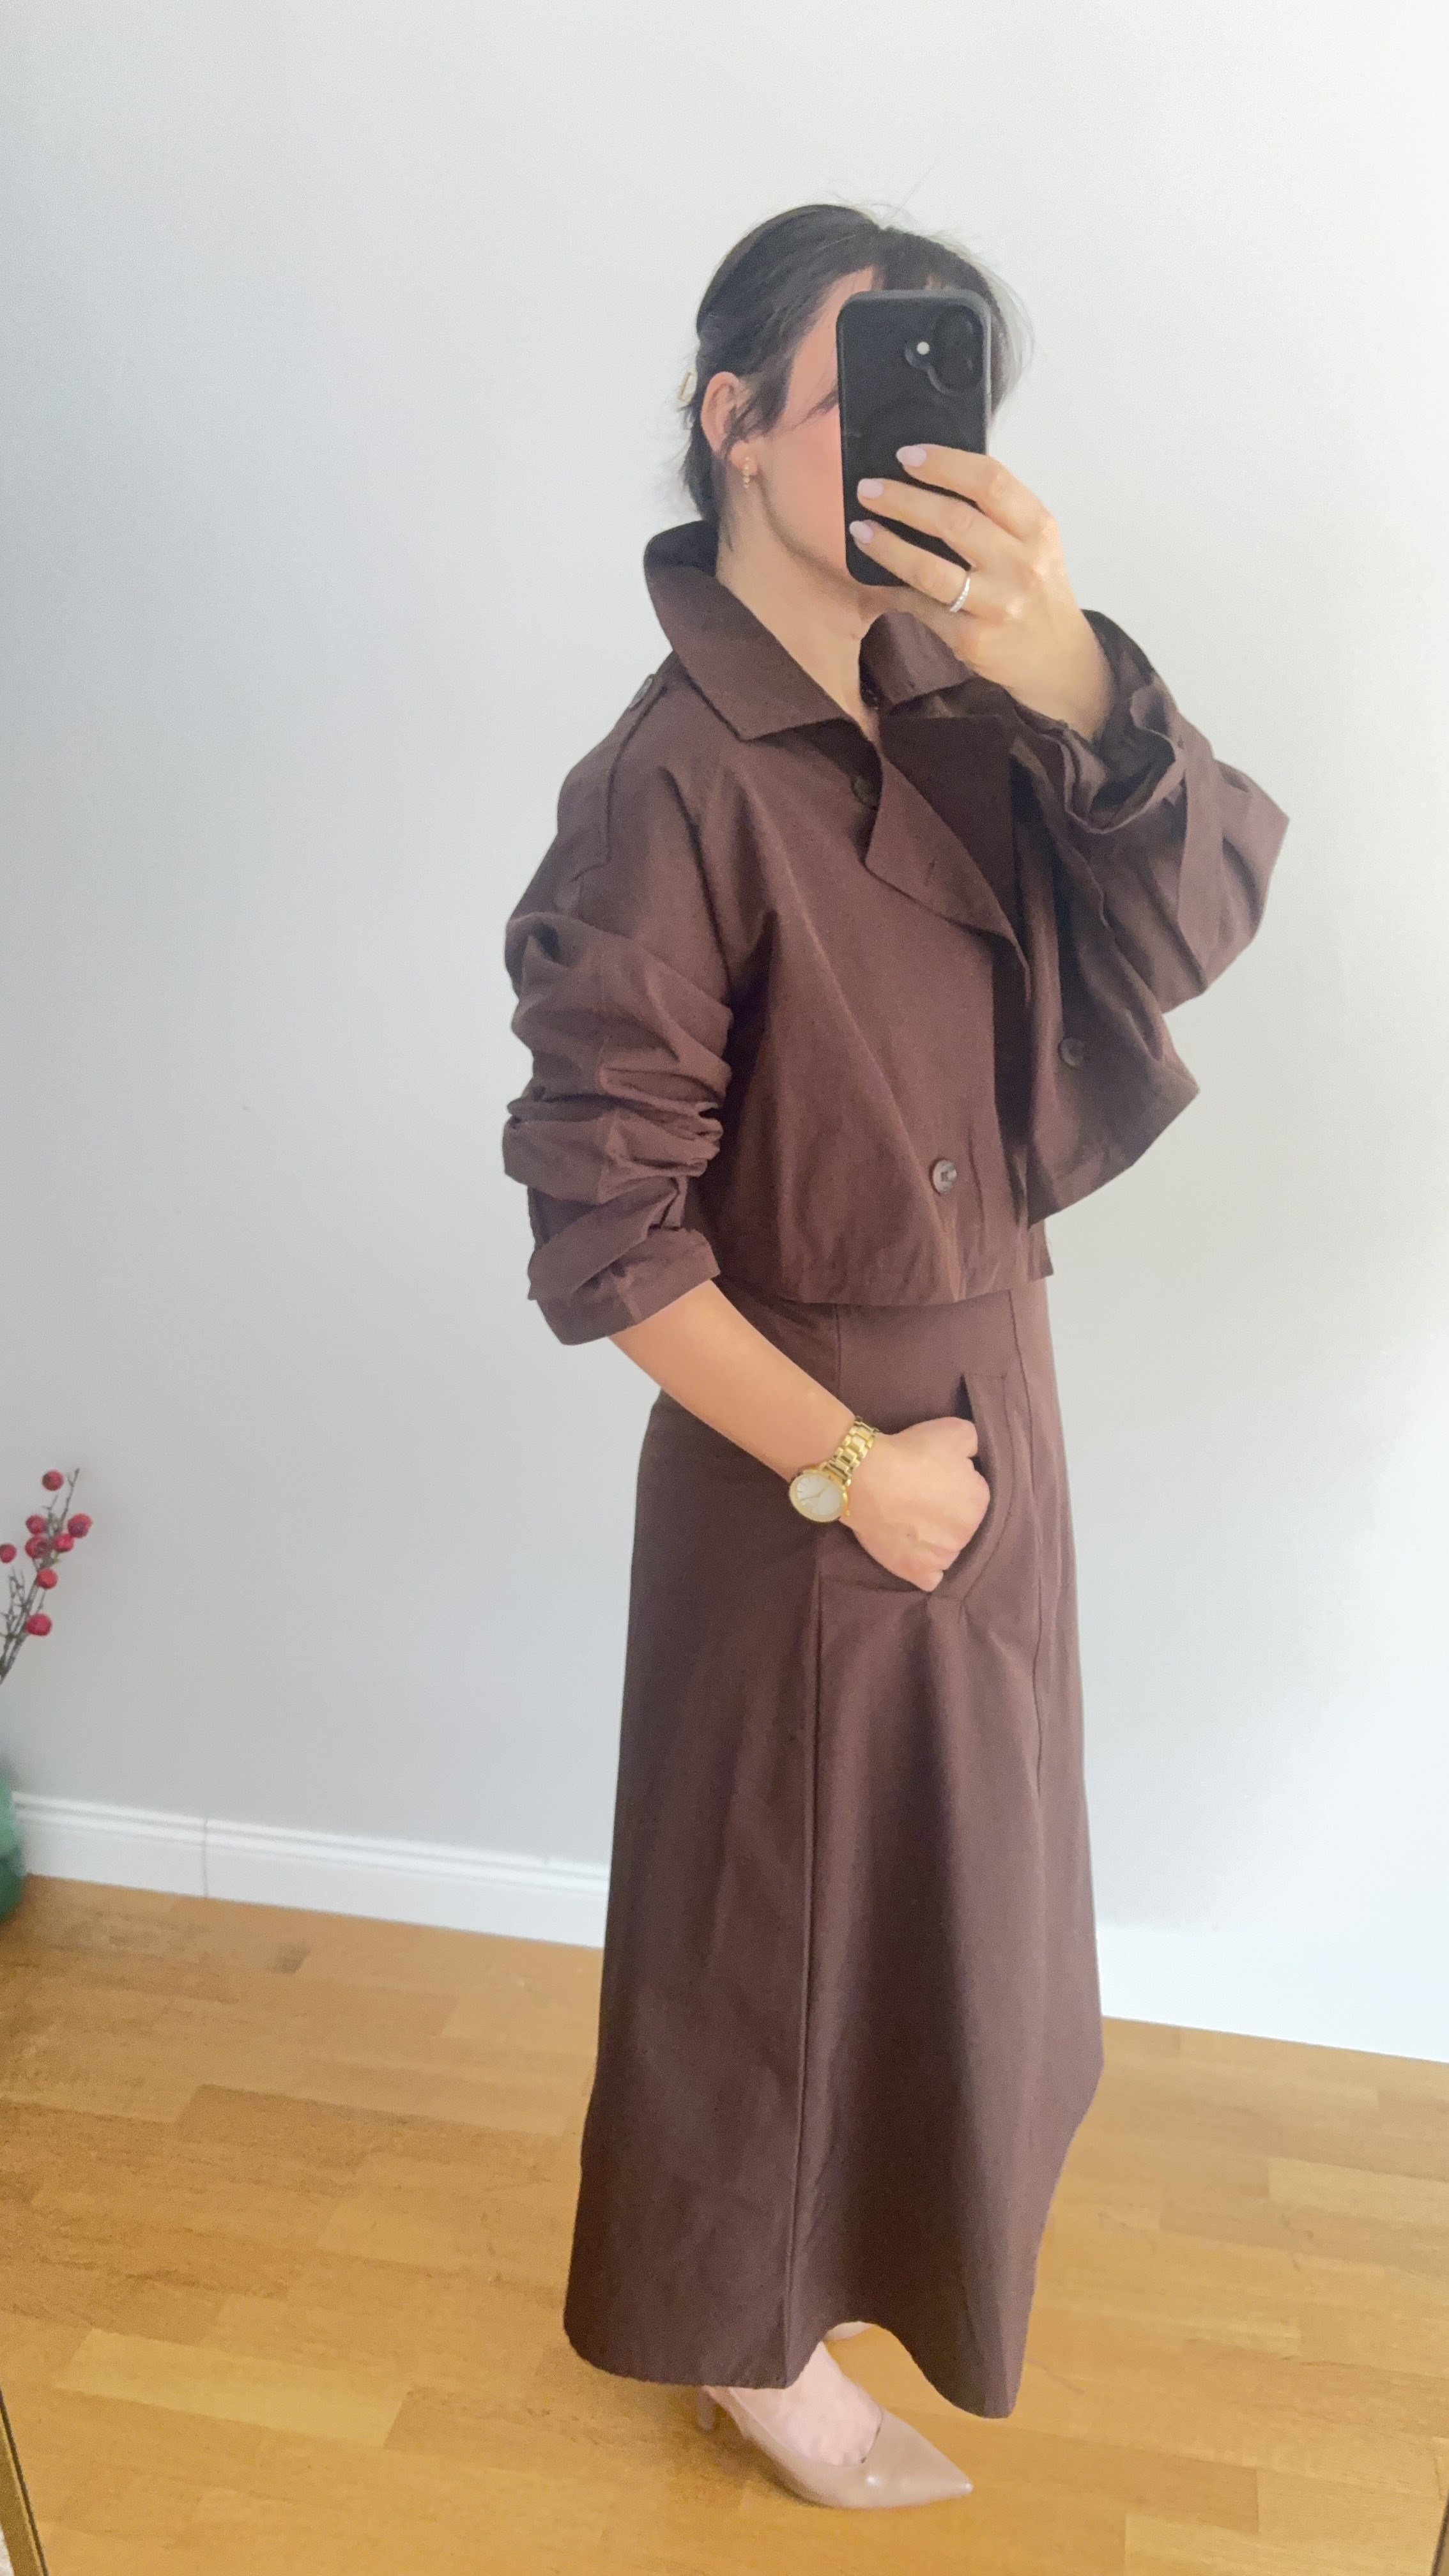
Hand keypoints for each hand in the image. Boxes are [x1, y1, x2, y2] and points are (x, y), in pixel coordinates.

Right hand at [841, 1417, 990, 1592]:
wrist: (866, 1475)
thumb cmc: (912, 1451)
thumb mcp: (957, 1430)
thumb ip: (977, 1443)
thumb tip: (977, 1456)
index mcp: (980, 1501)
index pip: (973, 1492)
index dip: (953, 1481)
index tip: (934, 1474)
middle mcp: (967, 1534)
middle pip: (961, 1522)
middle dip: (946, 1510)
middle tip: (919, 1494)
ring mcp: (942, 1557)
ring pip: (948, 1548)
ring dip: (936, 1539)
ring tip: (911, 1519)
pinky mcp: (916, 1572)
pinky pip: (930, 1577)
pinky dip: (925, 1567)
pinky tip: (915, 1553)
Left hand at [849, 445, 1114, 739]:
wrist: (1056, 658)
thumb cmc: (1035, 588)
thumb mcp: (1032, 542)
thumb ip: (994, 512)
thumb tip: (926, 479)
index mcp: (1036, 528)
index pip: (989, 481)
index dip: (944, 463)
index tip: (906, 455)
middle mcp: (1021, 564)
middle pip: (954, 519)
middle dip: (902, 499)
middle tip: (868, 489)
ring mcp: (997, 605)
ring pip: (931, 569)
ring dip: (887, 545)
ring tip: (861, 529)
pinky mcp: (973, 639)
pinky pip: (923, 607)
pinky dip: (895, 590)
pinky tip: (876, 577)